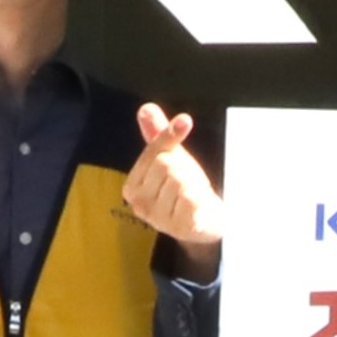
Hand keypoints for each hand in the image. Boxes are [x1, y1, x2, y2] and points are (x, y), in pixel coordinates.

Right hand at [122, 101, 223, 252]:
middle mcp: (139, 204)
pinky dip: (201, 198)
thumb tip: (146, 108)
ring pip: (181, 180)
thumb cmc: (183, 188)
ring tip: (193, 195)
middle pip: (167, 165)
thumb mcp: (170, 159)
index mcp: (131, 186)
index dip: (171, 138)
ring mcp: (158, 218)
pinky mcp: (180, 227)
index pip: (153, 153)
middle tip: (188, 181)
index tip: (185, 121)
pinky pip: (191, 199)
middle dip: (184, 168)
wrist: (205, 222)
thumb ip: (157, 136)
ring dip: (195, 184)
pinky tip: (198, 206)